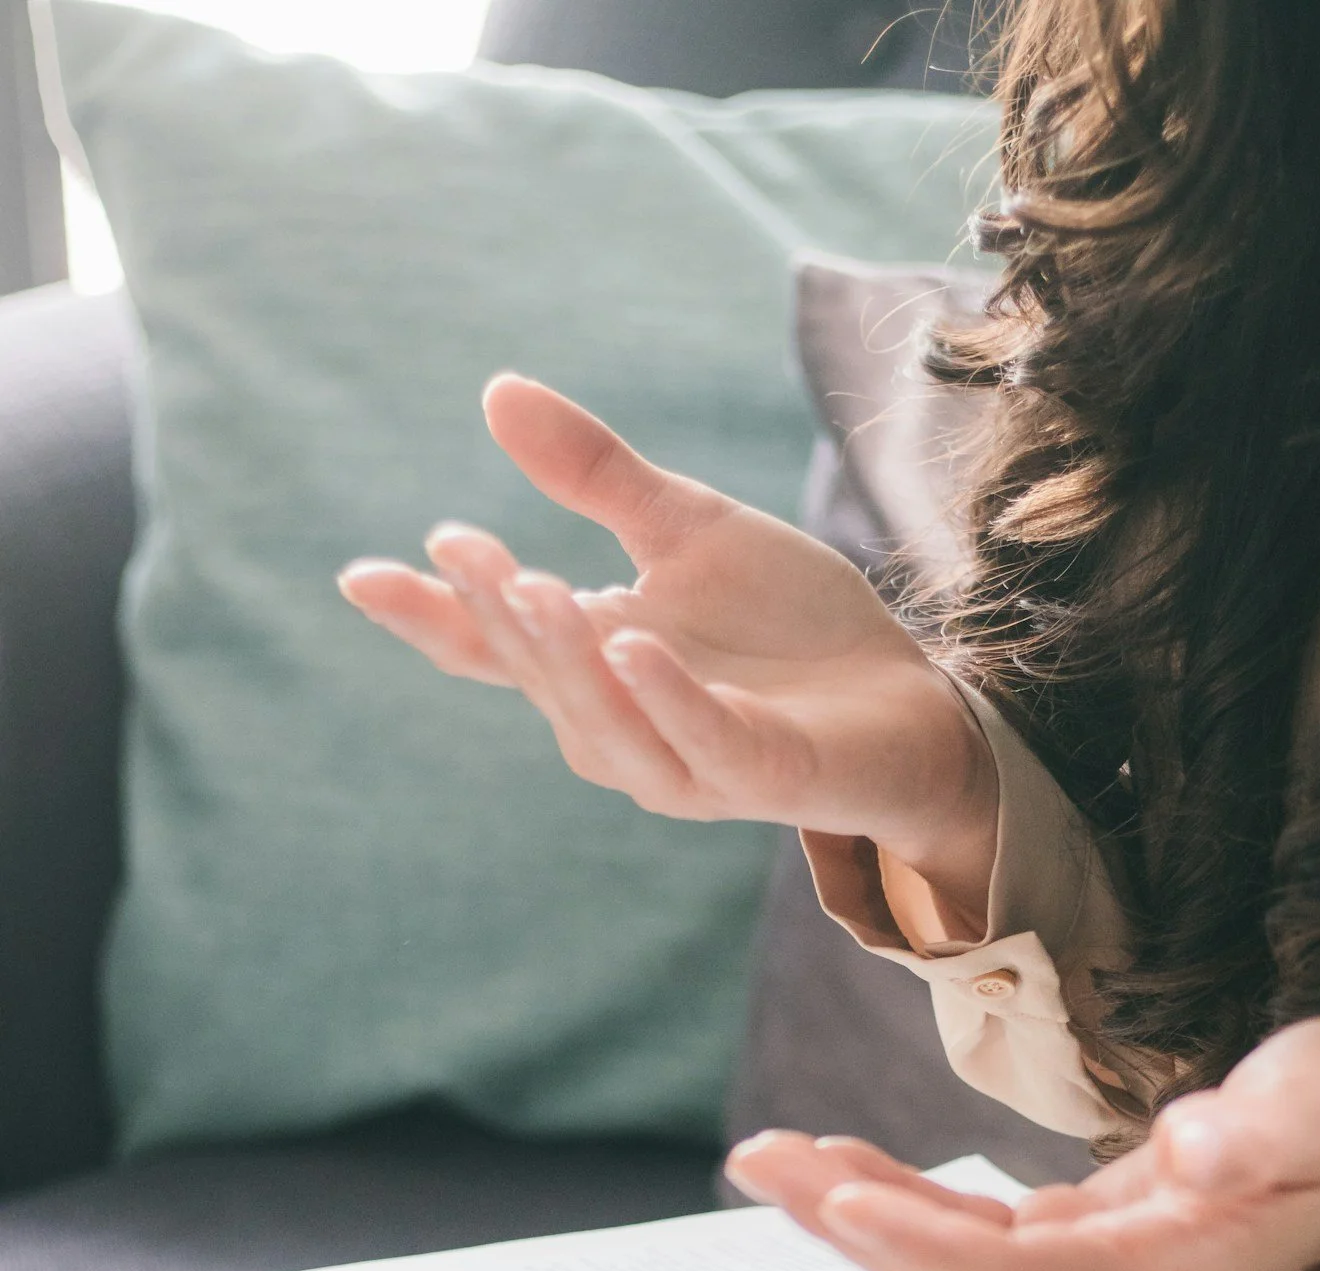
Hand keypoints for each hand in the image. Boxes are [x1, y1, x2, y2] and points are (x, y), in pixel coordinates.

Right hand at [337, 374, 998, 923]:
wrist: (908, 700)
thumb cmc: (791, 630)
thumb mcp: (688, 529)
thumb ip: (598, 476)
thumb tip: (496, 392)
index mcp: (596, 667)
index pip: (493, 647)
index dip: (430, 616)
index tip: (360, 575)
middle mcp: (625, 728)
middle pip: (541, 678)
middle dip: (500, 617)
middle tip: (465, 548)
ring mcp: (691, 764)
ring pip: (606, 724)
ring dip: (567, 663)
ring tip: (536, 588)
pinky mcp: (765, 779)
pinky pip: (704, 743)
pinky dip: (666, 701)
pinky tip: (633, 645)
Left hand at [726, 1020, 1319, 1270]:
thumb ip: (1258, 1136)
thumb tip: (1189, 1153)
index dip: (927, 1244)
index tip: (844, 1199)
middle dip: (850, 1222)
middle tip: (760, 1157)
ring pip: (940, 1264)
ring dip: (850, 1214)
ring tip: (767, 1156)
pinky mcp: (1061, 1254)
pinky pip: (957, 1241)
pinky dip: (891, 1204)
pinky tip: (835, 1165)